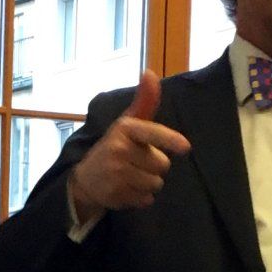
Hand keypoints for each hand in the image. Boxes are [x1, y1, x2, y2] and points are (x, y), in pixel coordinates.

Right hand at [68, 70, 190, 215]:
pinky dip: (141, 197)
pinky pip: (146, 199)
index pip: (152, 133)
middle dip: (154, 166)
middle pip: (162, 164)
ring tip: (131, 176)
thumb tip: (150, 72)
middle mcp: (118, 149)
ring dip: (148, 182)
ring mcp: (116, 174)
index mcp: (125, 129)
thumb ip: (145, 101)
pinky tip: (127, 189)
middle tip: (136, 162)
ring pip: (156, 183)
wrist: (86, 179)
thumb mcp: (129, 122)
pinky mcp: (116, 195)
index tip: (185, 147)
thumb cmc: (116, 146)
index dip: (170, 140)